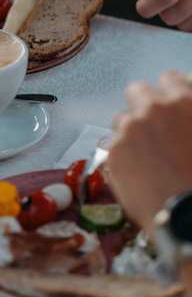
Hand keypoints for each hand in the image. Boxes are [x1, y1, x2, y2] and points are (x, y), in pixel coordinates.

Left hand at [108, 71, 191, 231]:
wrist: (189, 217)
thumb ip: (191, 113)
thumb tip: (186, 109)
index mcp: (182, 101)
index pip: (168, 79)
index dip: (171, 93)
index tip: (172, 106)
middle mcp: (152, 109)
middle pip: (138, 91)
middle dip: (145, 105)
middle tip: (155, 127)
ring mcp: (129, 129)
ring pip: (122, 118)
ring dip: (132, 129)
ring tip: (146, 154)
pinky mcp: (113, 152)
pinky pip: (114, 143)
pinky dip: (124, 153)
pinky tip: (138, 171)